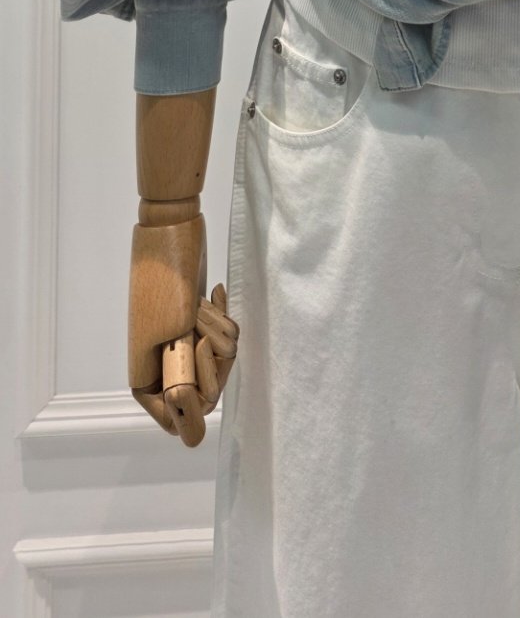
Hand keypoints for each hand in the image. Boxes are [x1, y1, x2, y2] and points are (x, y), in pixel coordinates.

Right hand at [128, 212, 238, 444]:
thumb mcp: (172, 339)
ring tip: (201, 304)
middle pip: (208, 392)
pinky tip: (213, 293)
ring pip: (220, 362)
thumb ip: (181, 388)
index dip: (196, 403)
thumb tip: (190, 436)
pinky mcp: (198, 324)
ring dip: (219, 330)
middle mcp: (163, 367)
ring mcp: (182, 345)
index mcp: (146, 380)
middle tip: (199, 326)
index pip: (179, 421)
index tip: (199, 359)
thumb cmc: (167, 283)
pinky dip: (222, 315)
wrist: (172, 231)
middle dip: (215, 358)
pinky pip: (225, 337)